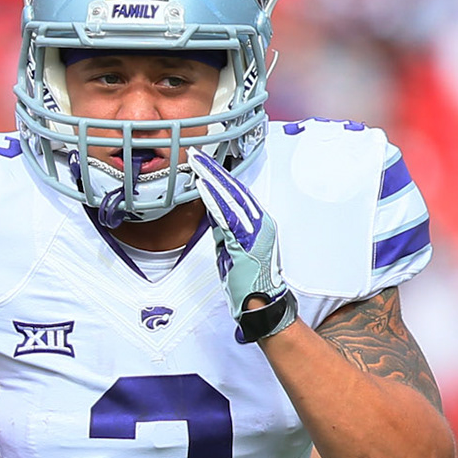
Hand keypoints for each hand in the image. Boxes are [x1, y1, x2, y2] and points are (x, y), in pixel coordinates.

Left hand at [188, 149, 297, 342]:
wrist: (262, 303)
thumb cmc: (248, 281)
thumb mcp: (233, 250)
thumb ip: (226, 231)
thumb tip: (214, 215)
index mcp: (259, 222)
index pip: (237, 193)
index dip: (220, 176)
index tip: (204, 163)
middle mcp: (260, 222)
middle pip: (234, 189)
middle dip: (214, 170)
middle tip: (196, 154)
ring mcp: (256, 230)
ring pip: (231, 198)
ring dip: (211, 179)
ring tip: (196, 164)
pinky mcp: (246, 241)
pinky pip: (227, 215)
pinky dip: (214, 200)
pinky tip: (202, 187)